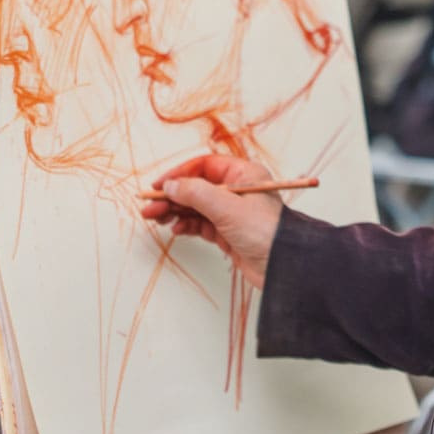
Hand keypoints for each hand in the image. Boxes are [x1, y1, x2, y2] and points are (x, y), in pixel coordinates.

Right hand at [139, 154, 283, 289]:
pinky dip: (186, 225)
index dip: (180, 173)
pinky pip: (201, 224)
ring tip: (154, 217)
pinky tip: (176, 229)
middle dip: (172, 195)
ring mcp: (233, 213)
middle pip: (197, 187)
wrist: (284, 267)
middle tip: (150, 206)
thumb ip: (195, 193)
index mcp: (244, 175)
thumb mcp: (227, 207)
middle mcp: (238, 191)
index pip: (205, 166)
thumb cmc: (266, 232)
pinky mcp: (229, 234)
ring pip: (196, 207)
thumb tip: (170, 185)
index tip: (159, 185)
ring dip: (174, 211)